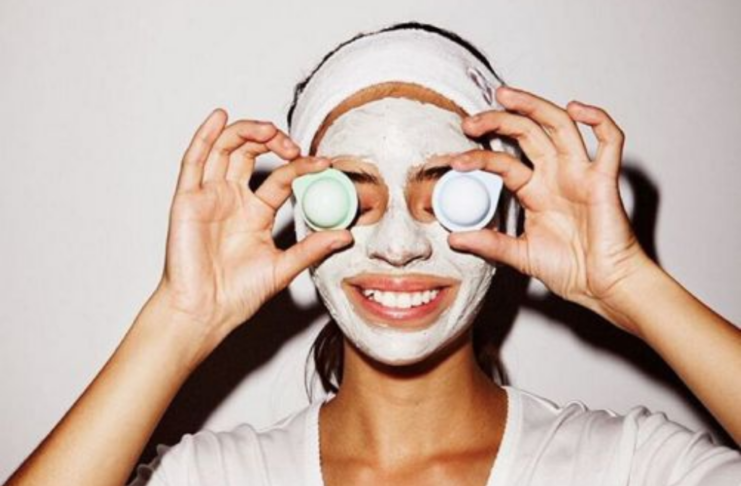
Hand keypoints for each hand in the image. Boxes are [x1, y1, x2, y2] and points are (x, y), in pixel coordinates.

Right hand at [154, 109, 352, 344]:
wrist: (205, 312)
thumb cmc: (237, 294)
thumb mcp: (283, 268)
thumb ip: (312, 248)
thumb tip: (346, 235)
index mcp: (255, 213)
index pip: (280, 178)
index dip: (301, 166)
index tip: (324, 163)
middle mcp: (232, 199)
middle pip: (251, 154)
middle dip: (273, 142)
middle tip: (293, 147)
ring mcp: (209, 196)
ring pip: (225, 149)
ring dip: (247, 132)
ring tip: (269, 131)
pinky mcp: (187, 199)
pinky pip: (194, 161)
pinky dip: (204, 135)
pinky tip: (219, 117)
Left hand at [448, 86, 652, 332]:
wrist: (602, 287)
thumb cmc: (571, 270)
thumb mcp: (520, 255)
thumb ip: (489, 244)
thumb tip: (453, 239)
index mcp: (535, 190)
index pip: (504, 162)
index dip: (480, 157)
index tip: (456, 161)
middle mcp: (556, 176)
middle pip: (527, 133)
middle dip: (498, 121)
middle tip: (470, 121)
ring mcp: (580, 174)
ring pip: (559, 126)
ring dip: (533, 106)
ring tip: (505, 96)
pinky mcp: (605, 180)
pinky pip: (610, 142)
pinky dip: (598, 120)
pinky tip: (577, 109)